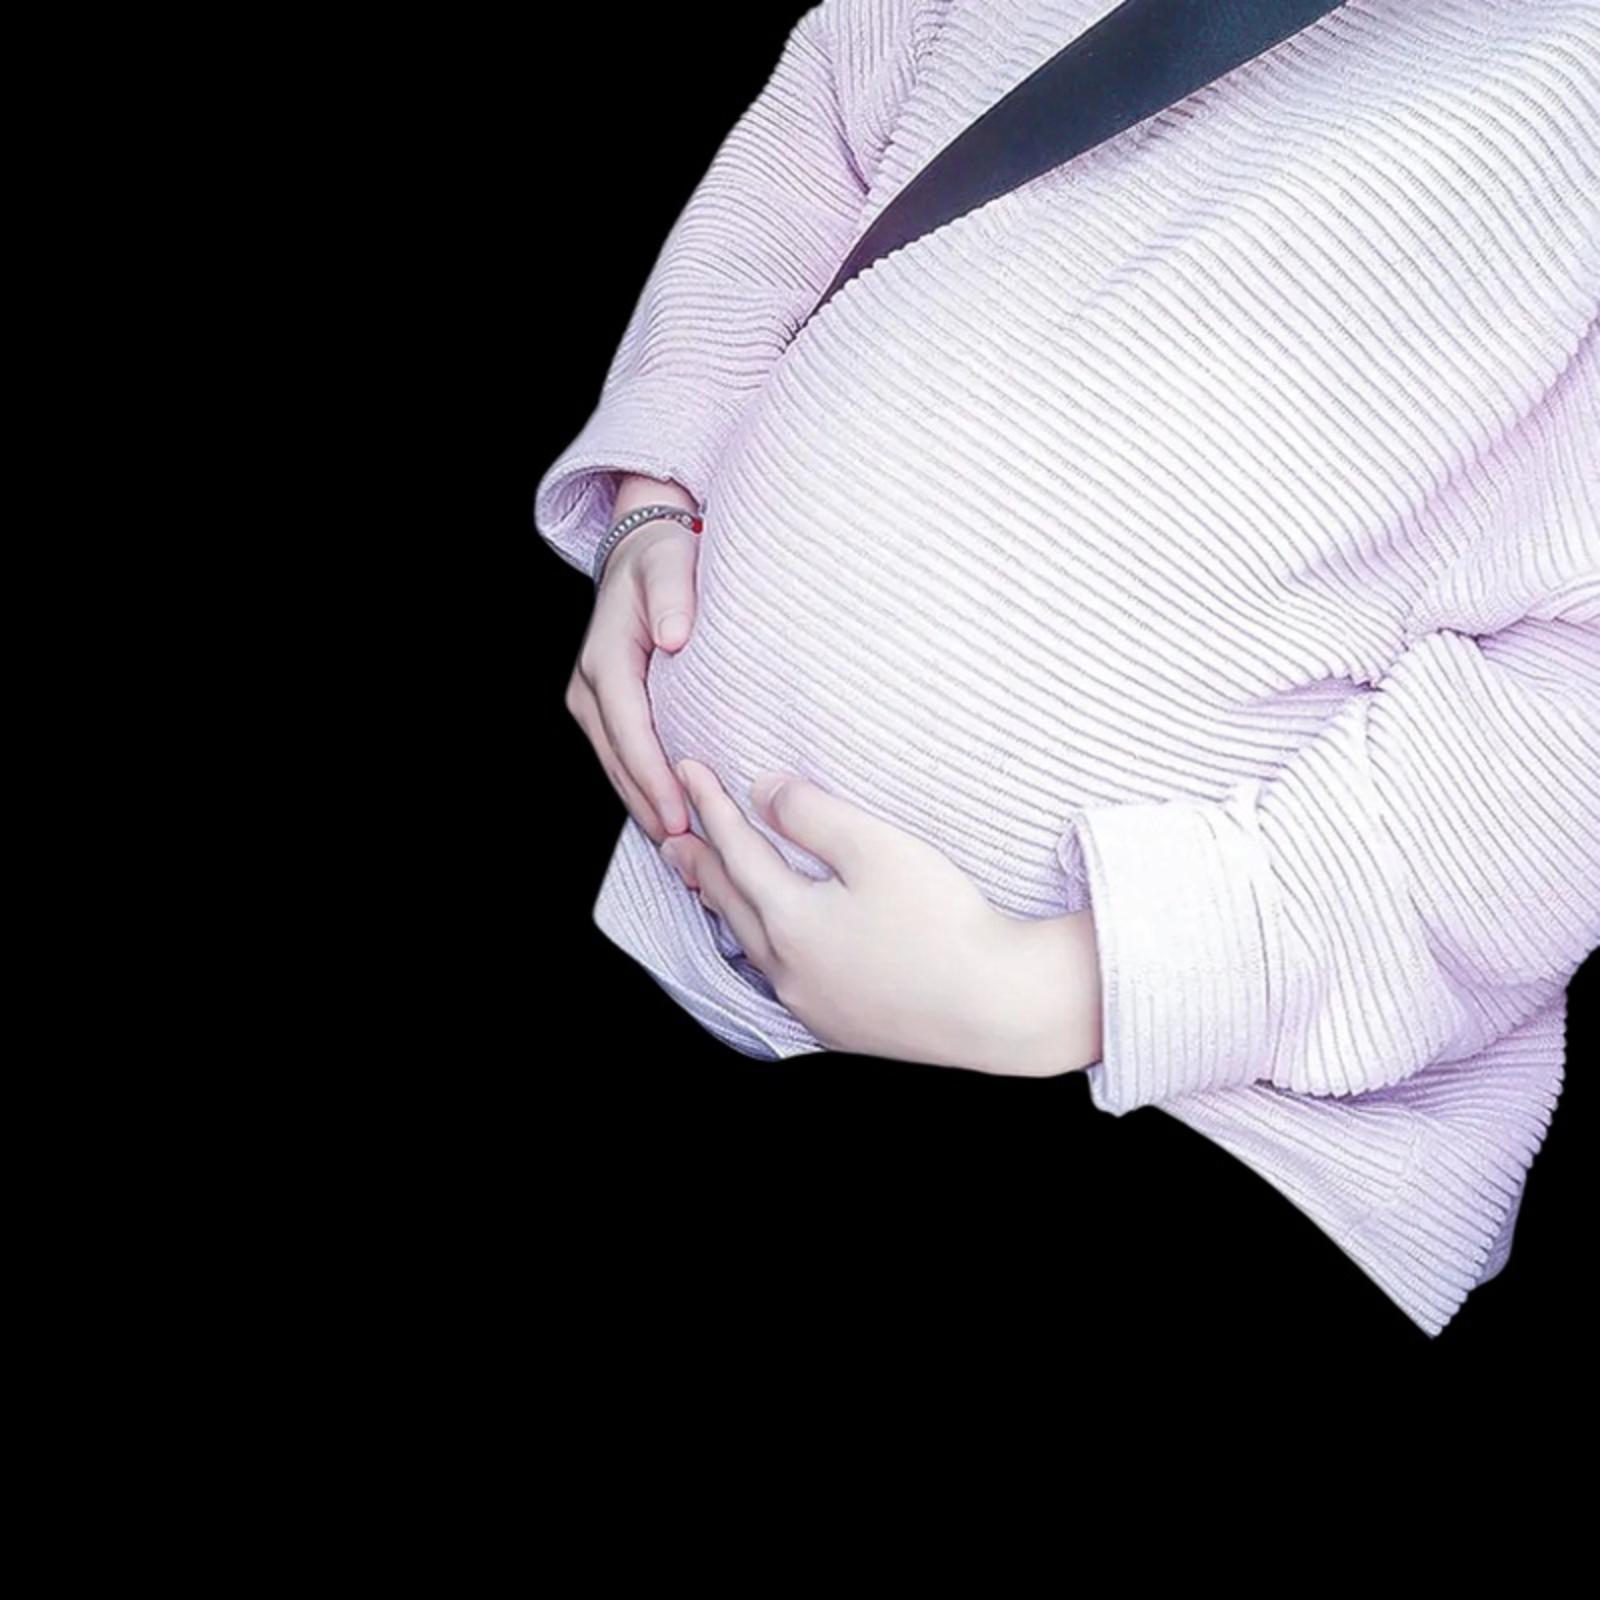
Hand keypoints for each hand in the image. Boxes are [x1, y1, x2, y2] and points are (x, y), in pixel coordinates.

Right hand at [564, 489, 701, 845]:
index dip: (653, 776)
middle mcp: (590, 685)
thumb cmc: (664, 558)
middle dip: (650, 807)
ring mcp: (592, 701)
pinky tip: (670, 818)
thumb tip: (673, 635)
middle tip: (689, 851)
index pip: (630, 729)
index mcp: (606, 658)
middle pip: (618, 760)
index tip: (680, 814)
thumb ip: (673, 596)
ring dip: (645, 808)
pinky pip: (621, 758)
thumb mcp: (670, 563)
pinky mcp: (604, 709)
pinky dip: (643, 790)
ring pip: (616, 766)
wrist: (643, 549)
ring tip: (682, 849)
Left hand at [660, 759, 1101, 1076]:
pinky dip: (759, 947)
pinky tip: (769, 948)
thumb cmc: (946, 922)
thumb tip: (763, 792)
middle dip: (701, 862)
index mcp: (791, 921)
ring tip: (704, 887)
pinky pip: (779, 979)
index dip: (712, 805)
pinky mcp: (841, 1027)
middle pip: (731, 903)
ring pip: (749, 946)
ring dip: (723, 908)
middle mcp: (789, 969)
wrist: (1001, 1008)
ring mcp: (813, 1005)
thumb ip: (811, 814)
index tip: (688, 768)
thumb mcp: (877, 848)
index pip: (737, 850)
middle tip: (672, 836)